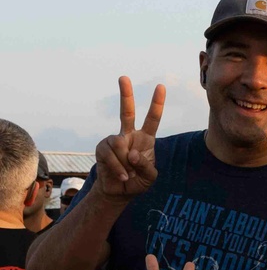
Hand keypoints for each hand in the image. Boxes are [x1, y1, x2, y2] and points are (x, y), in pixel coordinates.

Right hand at [94, 77, 164, 200]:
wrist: (119, 191)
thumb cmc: (138, 182)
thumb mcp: (150, 177)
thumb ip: (146, 166)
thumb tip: (132, 153)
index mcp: (145, 139)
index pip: (152, 119)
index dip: (157, 104)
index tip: (161, 87)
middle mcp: (129, 135)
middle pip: (126, 112)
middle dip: (125, 94)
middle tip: (123, 77)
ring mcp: (114, 141)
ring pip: (119, 144)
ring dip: (126, 163)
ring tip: (129, 173)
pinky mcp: (102, 148)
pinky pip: (111, 155)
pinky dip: (119, 168)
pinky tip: (122, 176)